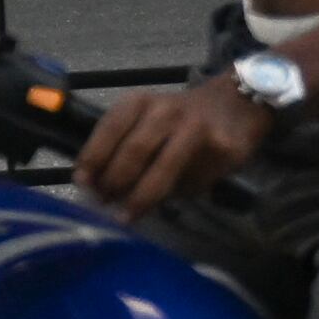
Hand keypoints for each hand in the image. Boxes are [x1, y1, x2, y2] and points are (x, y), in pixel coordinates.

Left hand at [75, 75, 276, 219]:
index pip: (109, 128)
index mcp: (140, 102)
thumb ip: (121, 146)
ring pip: (162, 171)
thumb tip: (94, 186)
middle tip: (104, 204)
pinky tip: (170, 198)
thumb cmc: (178, 119)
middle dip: (115, 182)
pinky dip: (176, 195)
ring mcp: (196, 129)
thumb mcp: (146, 119)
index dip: (93, 158)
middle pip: (134, 151)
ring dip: (140, 199)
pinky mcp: (220, 149)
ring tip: (126, 216)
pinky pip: (191, 180)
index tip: (83, 183)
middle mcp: (166, 111)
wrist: (235, 103)